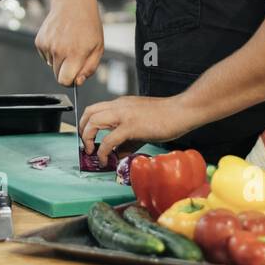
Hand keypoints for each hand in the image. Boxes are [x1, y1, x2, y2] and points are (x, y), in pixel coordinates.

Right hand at [34, 0, 103, 85]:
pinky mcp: (39, 41)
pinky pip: (45, 55)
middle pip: (57, 75)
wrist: (73, 2)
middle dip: (66, 70)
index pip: (65, 81)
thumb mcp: (98, 47)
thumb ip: (89, 68)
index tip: (74, 77)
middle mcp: (59, 50)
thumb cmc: (88, 24)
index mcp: (75, 53)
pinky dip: (52, 51)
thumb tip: (77, 82)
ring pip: (51, 65)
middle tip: (74, 56)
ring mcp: (47, 45)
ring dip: (59, 59)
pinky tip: (60, 38)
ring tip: (68, 42)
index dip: (71, 81)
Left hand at [78, 94, 200, 165]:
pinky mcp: (131, 126)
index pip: (94, 109)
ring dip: (88, 138)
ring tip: (93, 152)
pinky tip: (107, 159)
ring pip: (93, 122)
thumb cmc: (166, 117)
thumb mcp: (141, 127)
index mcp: (121, 104)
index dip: (86, 124)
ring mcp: (124, 114)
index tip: (89, 139)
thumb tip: (116, 155)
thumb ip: (127, 141)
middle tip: (87, 146)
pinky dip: (103, 151)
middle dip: (82, 130)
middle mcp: (119, 106)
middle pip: (88, 113)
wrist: (182, 111)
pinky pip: (109, 139)